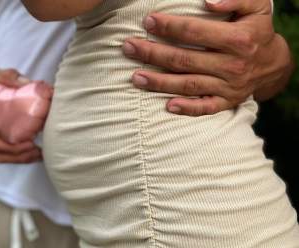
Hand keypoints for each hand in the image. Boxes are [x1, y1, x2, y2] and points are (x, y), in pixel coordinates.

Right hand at [0, 68, 42, 162]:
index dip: (13, 148)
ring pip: (0, 156)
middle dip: (20, 157)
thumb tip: (27, 83)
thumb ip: (8, 76)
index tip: (31, 144)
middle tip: (40, 152)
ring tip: (40, 154)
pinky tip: (33, 151)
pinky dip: (17, 155)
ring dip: (20, 159)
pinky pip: (2, 152)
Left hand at [123, 0, 292, 115]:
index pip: (195, 31)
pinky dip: (186, 108)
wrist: (274, 64)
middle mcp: (232, 65)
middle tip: (128, 48)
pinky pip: (205, 108)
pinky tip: (166, 106)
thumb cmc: (257, 31)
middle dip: (153, 53)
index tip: (148, 22)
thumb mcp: (256, 7)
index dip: (169, 26)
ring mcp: (229, 87)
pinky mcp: (227, 102)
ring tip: (135, 76)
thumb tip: (207, 0)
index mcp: (239, 39)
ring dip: (159, 82)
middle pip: (184, 60)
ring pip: (188, 85)